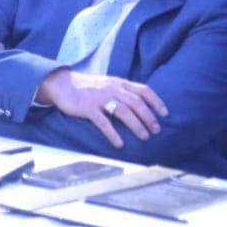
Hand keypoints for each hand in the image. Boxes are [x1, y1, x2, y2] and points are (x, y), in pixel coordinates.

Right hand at [37, 69, 167, 148]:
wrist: (62, 84)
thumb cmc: (87, 87)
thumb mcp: (108, 84)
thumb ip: (122, 91)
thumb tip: (140, 103)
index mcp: (119, 83)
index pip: (144, 90)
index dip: (156, 102)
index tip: (165, 113)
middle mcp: (112, 89)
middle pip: (136, 103)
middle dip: (149, 117)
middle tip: (156, 130)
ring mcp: (100, 98)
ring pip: (124, 112)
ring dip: (136, 125)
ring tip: (144, 136)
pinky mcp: (88, 108)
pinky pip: (104, 123)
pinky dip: (113, 134)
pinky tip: (119, 144)